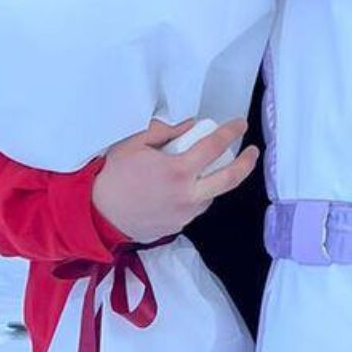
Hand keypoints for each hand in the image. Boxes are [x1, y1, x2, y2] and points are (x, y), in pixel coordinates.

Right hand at [92, 115, 256, 243]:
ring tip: (208, 170)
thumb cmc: (113, 177)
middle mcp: (188, 195)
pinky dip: (197, 195)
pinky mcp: (178, 227)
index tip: (239, 125)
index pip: (214, 147)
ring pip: (212, 196)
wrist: (98, 215)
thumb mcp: (134, 144)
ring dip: (216, 181)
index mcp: (178, 171)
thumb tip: (189, 126)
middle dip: (247, 164)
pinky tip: (186, 188)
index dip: (230, 132)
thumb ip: (164, 131)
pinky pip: (195, 208)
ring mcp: (185, 214)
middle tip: (253, 152)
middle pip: (230, 179)